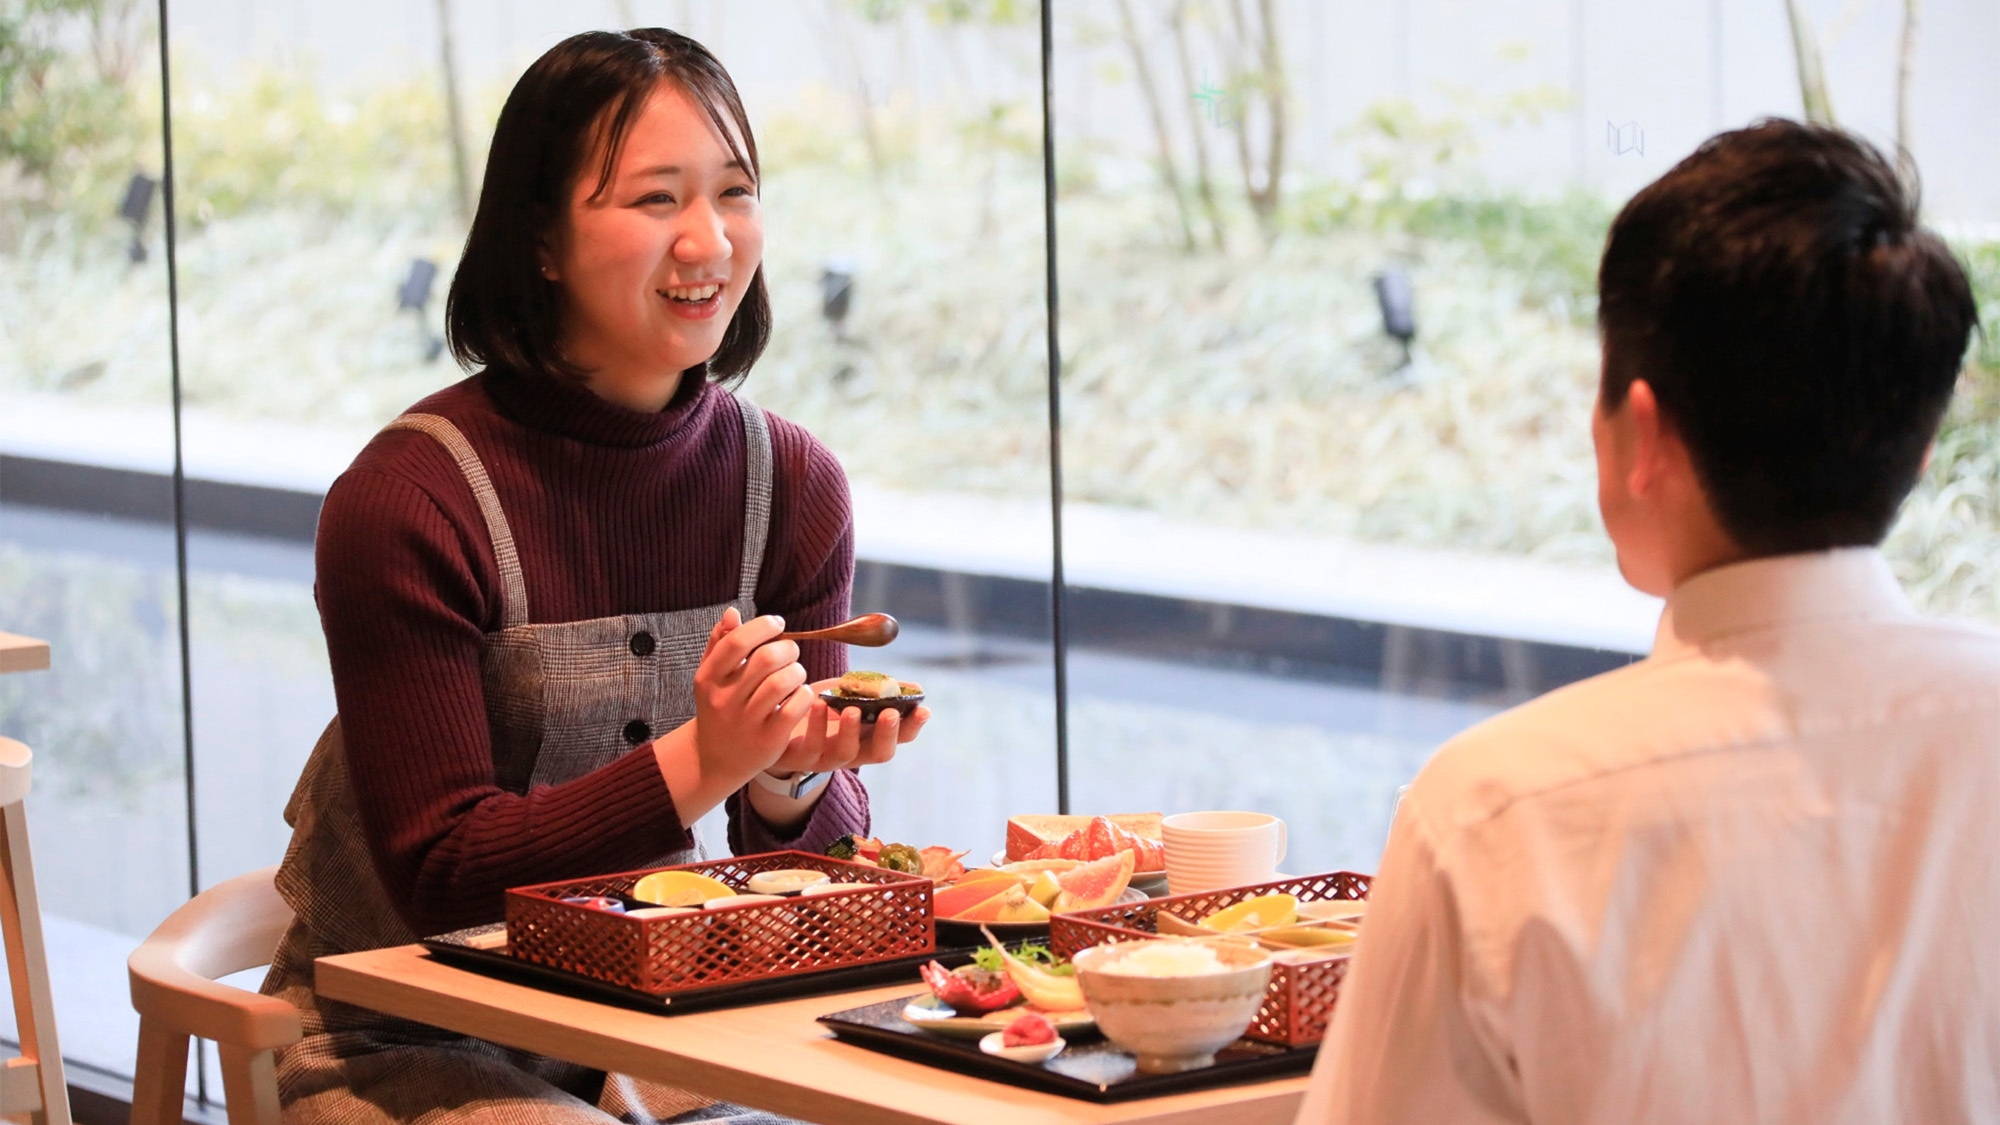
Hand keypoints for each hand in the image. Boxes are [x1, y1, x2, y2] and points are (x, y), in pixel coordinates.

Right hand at [691, 608, 815, 788]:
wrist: (717, 757)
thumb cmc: (719, 707)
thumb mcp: (712, 676)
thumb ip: (720, 643)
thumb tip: (732, 613)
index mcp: (709, 678)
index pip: (737, 642)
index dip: (763, 626)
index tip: (777, 624)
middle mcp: (724, 700)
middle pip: (766, 658)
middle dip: (787, 648)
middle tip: (790, 652)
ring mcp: (746, 722)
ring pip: (783, 682)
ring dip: (797, 671)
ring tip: (795, 674)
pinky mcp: (768, 740)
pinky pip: (795, 708)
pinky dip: (804, 696)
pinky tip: (800, 695)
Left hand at [766, 679, 930, 776]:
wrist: (775, 724)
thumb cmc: (819, 707)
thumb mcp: (849, 694)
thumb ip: (876, 690)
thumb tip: (912, 686)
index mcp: (870, 736)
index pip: (900, 737)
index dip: (913, 726)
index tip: (923, 708)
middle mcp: (853, 751)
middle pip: (880, 753)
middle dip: (887, 733)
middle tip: (889, 712)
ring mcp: (827, 758)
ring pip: (846, 753)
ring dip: (852, 731)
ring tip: (852, 709)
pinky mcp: (800, 757)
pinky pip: (811, 747)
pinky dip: (817, 725)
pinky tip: (817, 703)